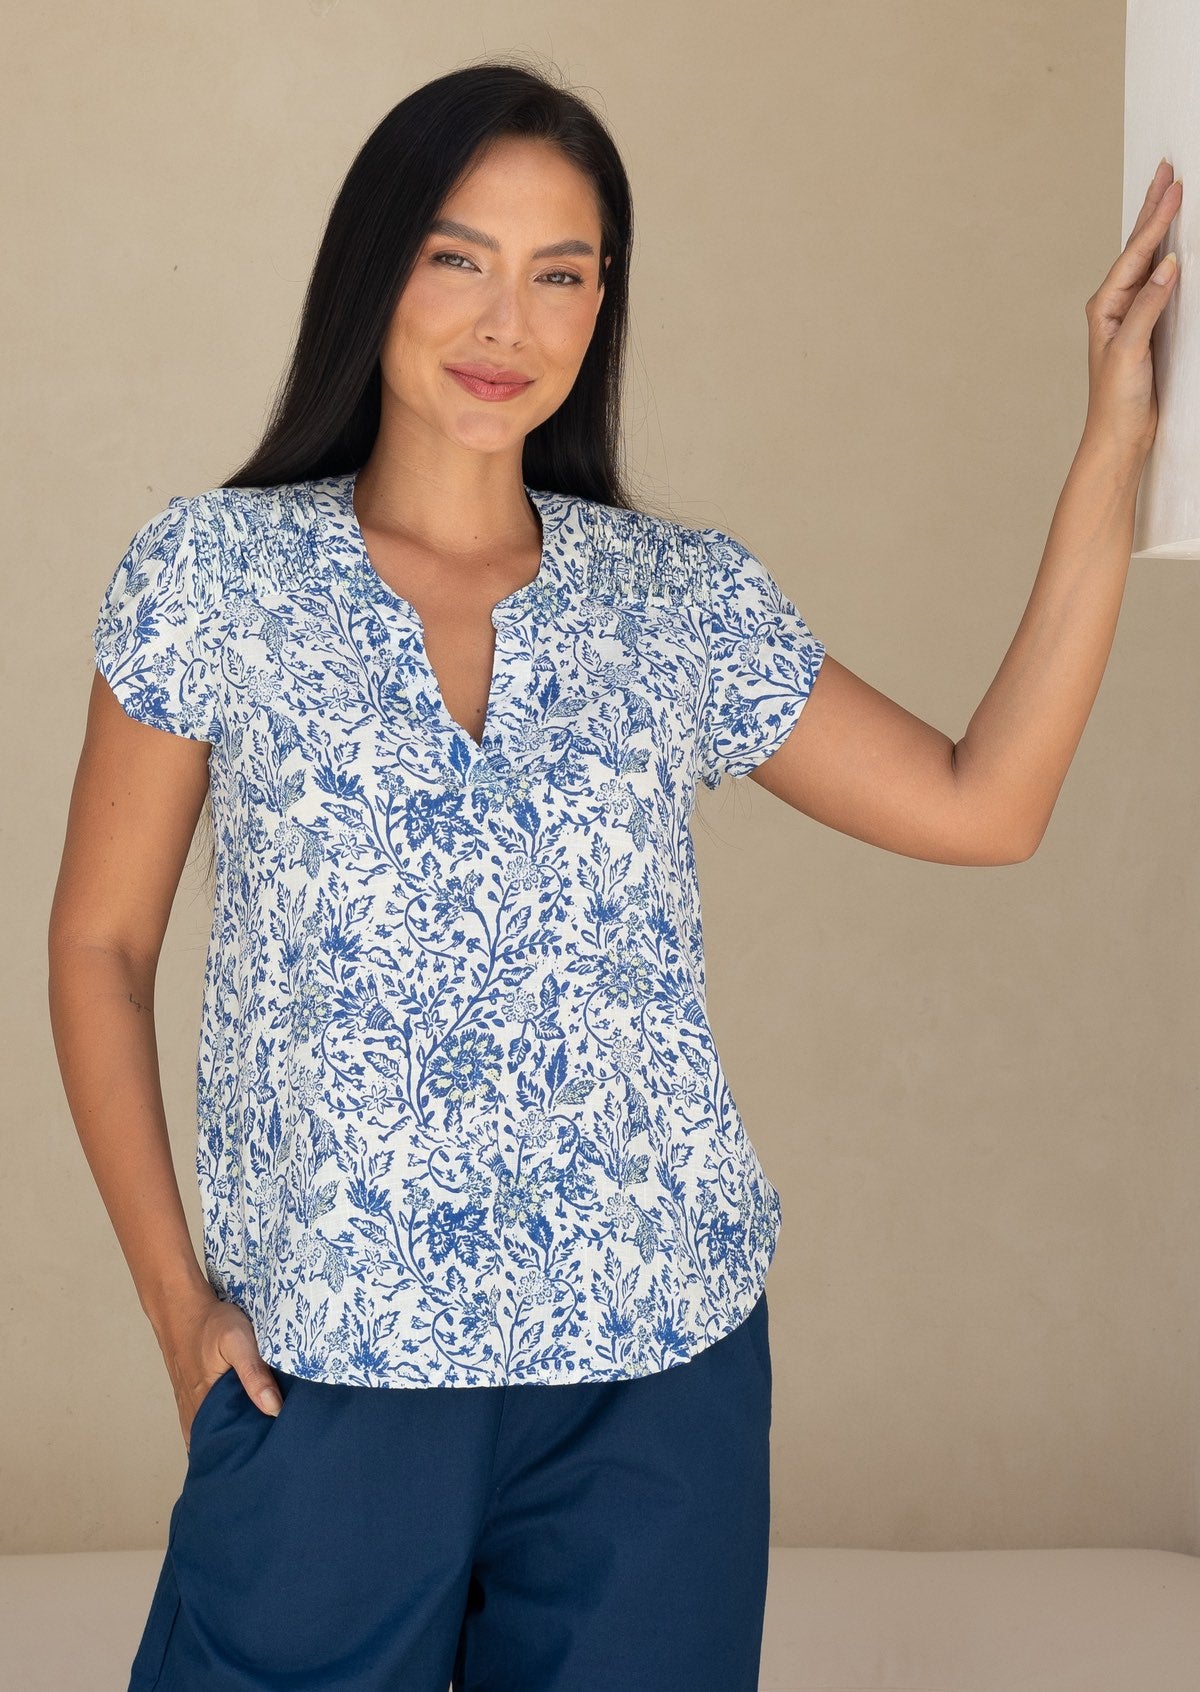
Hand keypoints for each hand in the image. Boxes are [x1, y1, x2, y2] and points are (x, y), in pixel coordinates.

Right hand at [158, 1287, 281, 1451]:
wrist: (182, 1307)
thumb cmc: (211, 1323)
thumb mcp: (238, 1341)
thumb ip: (254, 1374)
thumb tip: (274, 1410)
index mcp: (205, 1405)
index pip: (225, 1446)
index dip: (246, 1455)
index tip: (270, 1462)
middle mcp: (194, 1412)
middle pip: (218, 1444)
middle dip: (239, 1454)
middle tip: (268, 1460)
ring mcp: (189, 1406)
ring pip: (210, 1435)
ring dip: (229, 1442)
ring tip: (255, 1451)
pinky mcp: (190, 1397)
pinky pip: (203, 1424)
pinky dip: (218, 1431)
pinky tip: (236, 1430)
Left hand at [1082, 160, 1181, 462]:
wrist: (1118, 436)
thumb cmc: (1116, 400)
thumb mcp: (1132, 350)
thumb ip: (1147, 307)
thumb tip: (1168, 266)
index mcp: (1105, 306)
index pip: (1137, 254)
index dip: (1157, 220)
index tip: (1174, 186)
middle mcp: (1114, 306)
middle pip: (1138, 248)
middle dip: (1153, 210)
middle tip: (1166, 171)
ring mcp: (1129, 315)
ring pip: (1147, 261)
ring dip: (1158, 228)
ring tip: (1168, 196)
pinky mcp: (1144, 328)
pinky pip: (1157, 282)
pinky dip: (1166, 257)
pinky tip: (1173, 247)